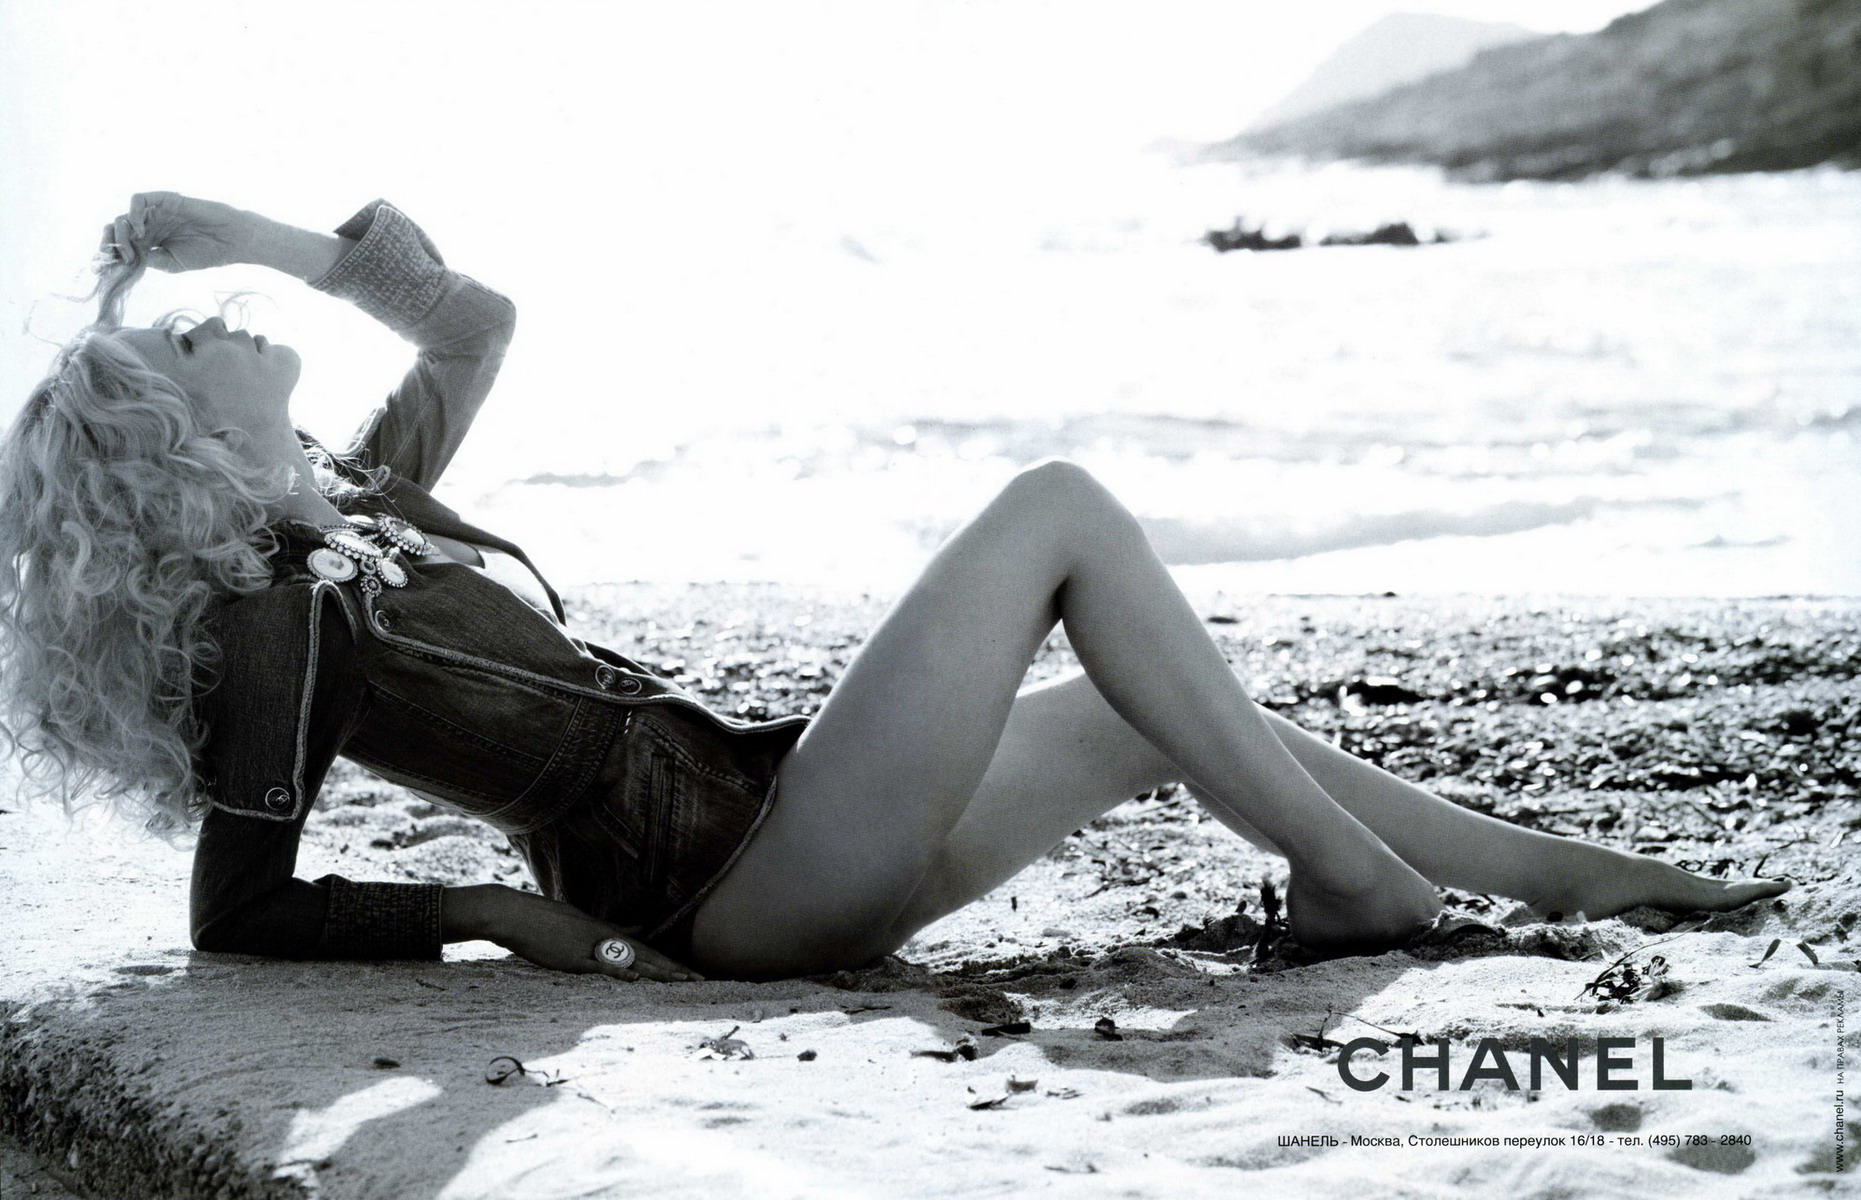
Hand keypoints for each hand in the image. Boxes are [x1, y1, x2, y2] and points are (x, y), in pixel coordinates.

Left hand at [101, 192, 262, 273]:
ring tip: (132, 246)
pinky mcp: (164, 200)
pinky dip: (134, 214)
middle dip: (109, 243)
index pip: (121, 246)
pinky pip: (138, 200)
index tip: (106, 269)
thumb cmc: (207, 253)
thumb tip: (126, 258)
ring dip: (121, 232)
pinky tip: (141, 231)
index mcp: (149, 243)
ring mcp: (155, 213)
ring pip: (123, 216)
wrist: (231, 240)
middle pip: (115, 230)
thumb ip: (150, 260)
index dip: (110, 256)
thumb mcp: (173, 264)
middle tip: (113, 257)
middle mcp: (148, 226)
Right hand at [489, 889, 702, 982]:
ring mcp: (589, 947)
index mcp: (606, 931)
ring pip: (631, 960)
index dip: (669, 962)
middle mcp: (604, 938)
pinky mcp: (572, 958)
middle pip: (646, 955)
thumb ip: (612, 927)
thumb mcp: (584, 921)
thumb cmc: (546, 918)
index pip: (645, 949)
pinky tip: (637, 978)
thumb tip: (638, 928)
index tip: (690, 973)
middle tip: (699, 980)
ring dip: (657, 971)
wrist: (515, 914)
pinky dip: (619, 971)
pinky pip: (600, 966)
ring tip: (681, 981)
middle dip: (673, 969)